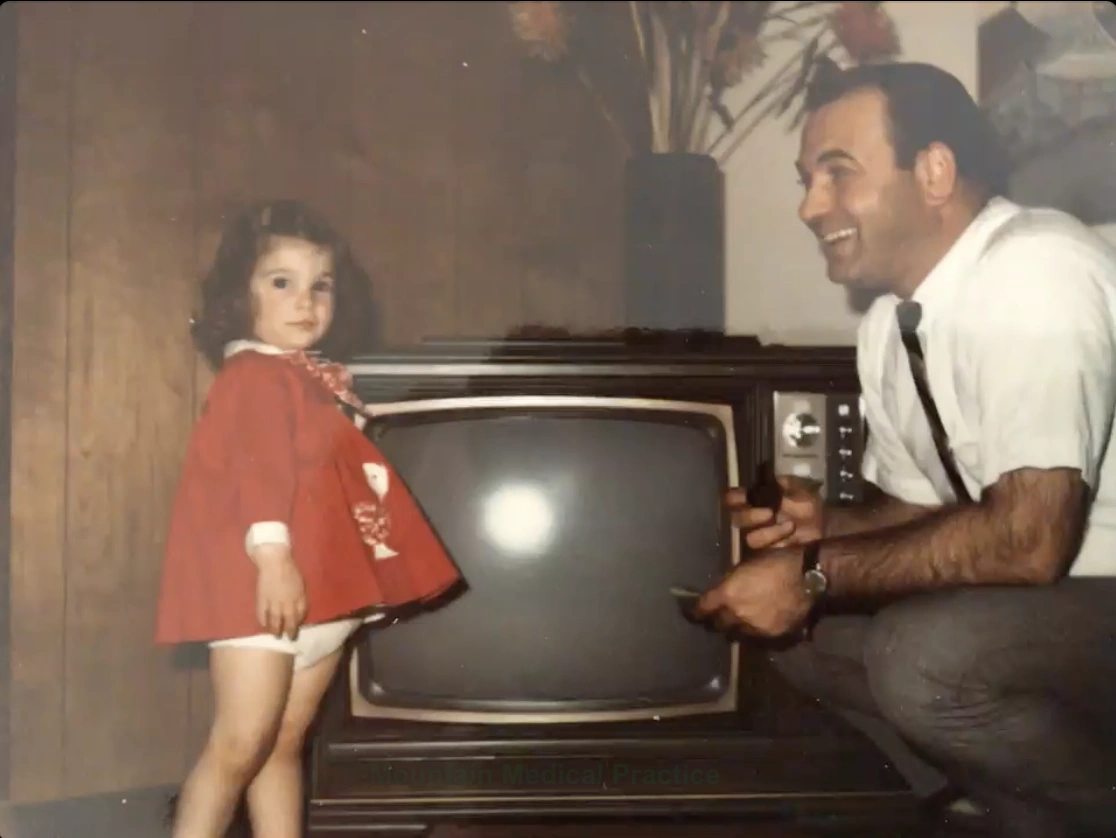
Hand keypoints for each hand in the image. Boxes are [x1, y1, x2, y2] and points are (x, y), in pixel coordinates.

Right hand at [253, 544, 307, 639]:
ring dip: (275, 629)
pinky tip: (263, 625)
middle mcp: (287, 603)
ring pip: (275, 620)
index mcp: (299, 597)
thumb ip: (300, 596)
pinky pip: (262, 614)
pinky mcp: (262, 599)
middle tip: (289, 638)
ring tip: (275, 635)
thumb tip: (299, 606)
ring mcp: (274, 602)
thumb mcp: (301, 583)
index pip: (300, 614)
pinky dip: (263, 621)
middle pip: (289, 621)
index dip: (298, 622)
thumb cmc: (290, 569)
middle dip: (289, 631)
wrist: (274, 562)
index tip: (297, 627)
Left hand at [693, 548, 812, 637]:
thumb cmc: (776, 562)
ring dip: (733, 629)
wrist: (808, 578)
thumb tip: (721, 591)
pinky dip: (752, 634)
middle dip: (714, 622)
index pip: (701, 610)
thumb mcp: (746, 566)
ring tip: (735, 624)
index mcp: (727, 595)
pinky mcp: (772, 637)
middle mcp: (737, 616)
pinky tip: (755, 628)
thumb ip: (731, 582)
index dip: (692, 612)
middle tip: (715, 617)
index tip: (689, 612)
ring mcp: (755, 629)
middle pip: (717, 626)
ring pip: (736, 635)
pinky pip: (756, 640)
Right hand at [726, 475, 823, 550]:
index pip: (733, 499)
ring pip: (748, 537)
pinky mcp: (767, 552)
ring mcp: (759, 536)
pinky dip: (776, 538)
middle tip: (769, 513)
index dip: (733, 497)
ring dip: (767, 531)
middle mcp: (753, 518)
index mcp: (756, 501)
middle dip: (749, 515)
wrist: (825, 526)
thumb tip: (771, 482)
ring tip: (789, 525)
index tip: (741, 496)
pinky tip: (790, 531)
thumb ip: (785, 483)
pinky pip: (762, 549)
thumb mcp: (800, 488)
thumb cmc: (810, 504)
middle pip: (736, 519)